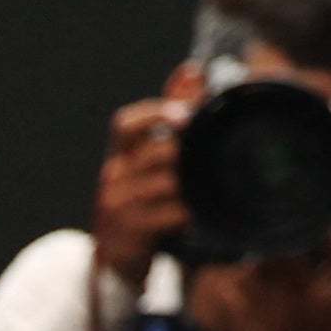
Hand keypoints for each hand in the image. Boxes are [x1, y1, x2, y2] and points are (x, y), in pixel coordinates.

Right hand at [91, 64, 196, 279]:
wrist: (115, 259)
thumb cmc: (140, 203)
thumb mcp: (147, 163)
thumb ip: (168, 118)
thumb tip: (191, 71)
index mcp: (120, 156)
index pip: (126, 125)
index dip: (153, 114)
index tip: (183, 114)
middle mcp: (115, 176)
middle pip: (152, 153)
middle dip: (185, 150)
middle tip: (214, 149)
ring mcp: (119, 206)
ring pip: (163, 184)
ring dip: (192, 181)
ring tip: (216, 179)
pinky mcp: (130, 232)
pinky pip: (165, 216)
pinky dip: (188, 211)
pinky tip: (203, 211)